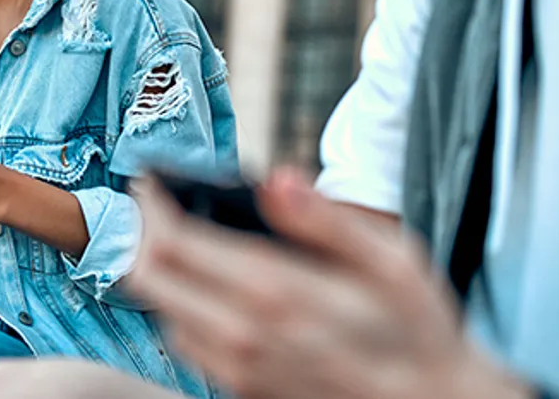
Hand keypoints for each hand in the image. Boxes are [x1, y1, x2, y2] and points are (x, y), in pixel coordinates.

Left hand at [128, 169, 533, 398]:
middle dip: (144, 234)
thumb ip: (326, 220)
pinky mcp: (241, 390)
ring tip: (182, 237)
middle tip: (159, 205)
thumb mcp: (393, 261)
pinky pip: (186, 343)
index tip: (152, 181)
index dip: (152, 205)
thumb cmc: (414, 328)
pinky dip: (181, 306)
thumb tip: (277, 180)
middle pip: (150, 279)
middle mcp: (245, 336)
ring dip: (161, 272)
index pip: (174, 244)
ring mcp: (238, 370)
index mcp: (277, 293)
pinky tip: (209, 285)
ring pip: (162, 312)